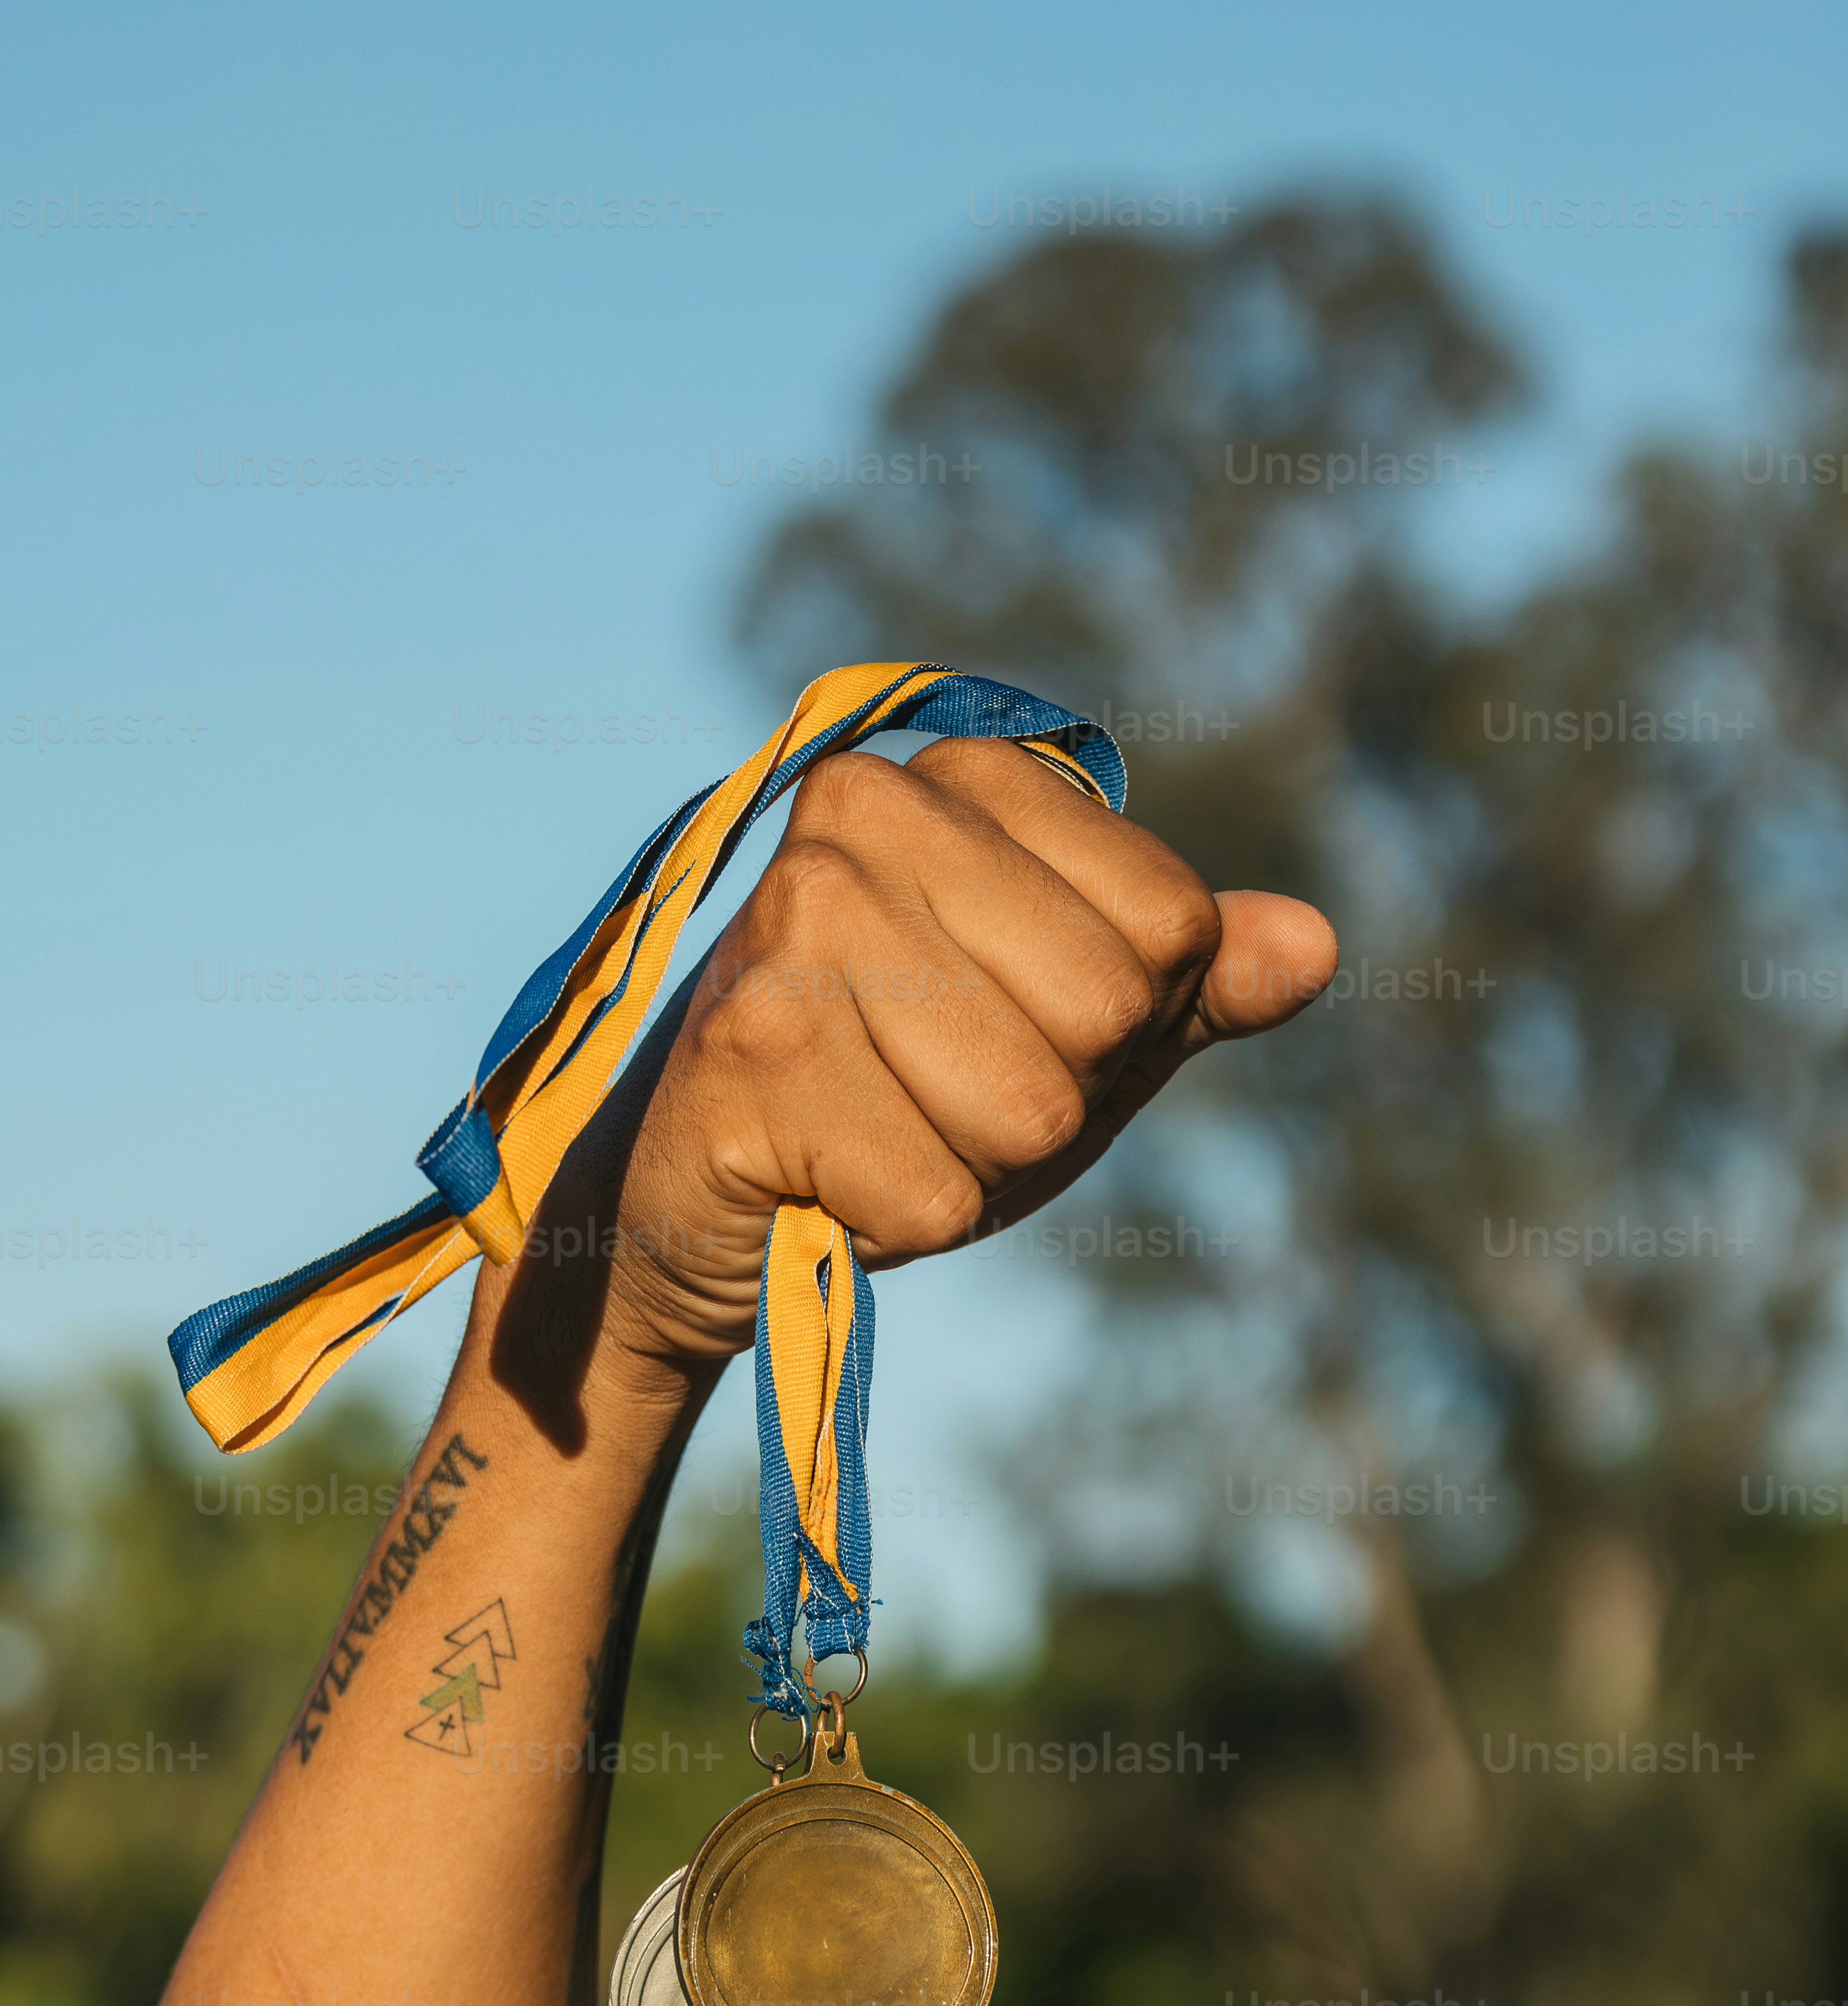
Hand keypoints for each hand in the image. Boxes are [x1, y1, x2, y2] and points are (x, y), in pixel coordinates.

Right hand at [554, 735, 1334, 1377]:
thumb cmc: (888, 1107)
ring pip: (1025, 1109)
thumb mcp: (1060, 1037)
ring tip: (874, 1139)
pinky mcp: (750, 1053)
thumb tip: (1315, 948)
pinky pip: (933, 1196)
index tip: (1006, 1035)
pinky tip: (818, 1185)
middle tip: (933, 1104)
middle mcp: (863, 814)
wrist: (690, 1210)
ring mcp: (792, 927)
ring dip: (965, 1170)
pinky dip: (892, 1227)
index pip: (1169, 928)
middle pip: (1103, 1013)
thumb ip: (1186, 988)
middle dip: (1045, 1105)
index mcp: (957, 778)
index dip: (1118, 1028)